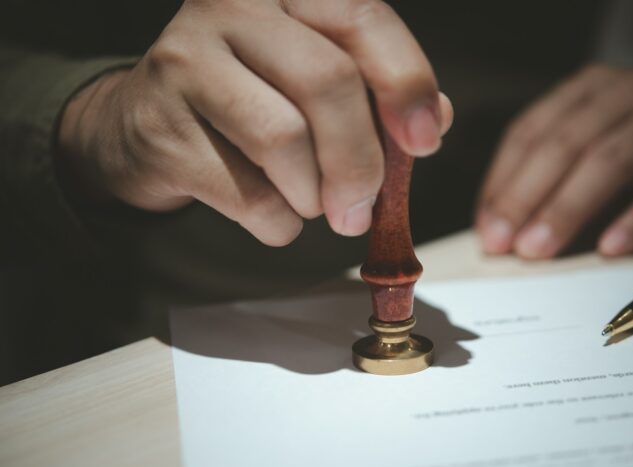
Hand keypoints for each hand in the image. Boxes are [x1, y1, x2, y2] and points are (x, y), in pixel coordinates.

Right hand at [59, 0, 452, 245]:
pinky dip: (278, 223)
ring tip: (313, 206)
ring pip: (284, 139)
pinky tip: (274, 217)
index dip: (406, 81)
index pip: (362, 16)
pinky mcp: (160, 127)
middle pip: (327, 82)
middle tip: (361, 208)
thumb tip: (433, 121)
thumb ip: (376, 93)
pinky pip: (247, 194)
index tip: (424, 142)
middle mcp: (230, 7)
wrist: (144, 126)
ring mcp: (185, 61)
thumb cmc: (250, 102)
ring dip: (314, 196)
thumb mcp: (315, 83)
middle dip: (360, 162)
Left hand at [476, 64, 632, 257]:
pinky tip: (611, 248)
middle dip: (526, 198)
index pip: (529, 132)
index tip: (486, 227)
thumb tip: (501, 228)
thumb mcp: (597, 141)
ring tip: (540, 250)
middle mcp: (624, 92)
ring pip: (609, 162)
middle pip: (563, 145)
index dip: (502, 182)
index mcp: (585, 90)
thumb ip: (554, 174)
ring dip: (568, 210)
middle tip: (505, 244)